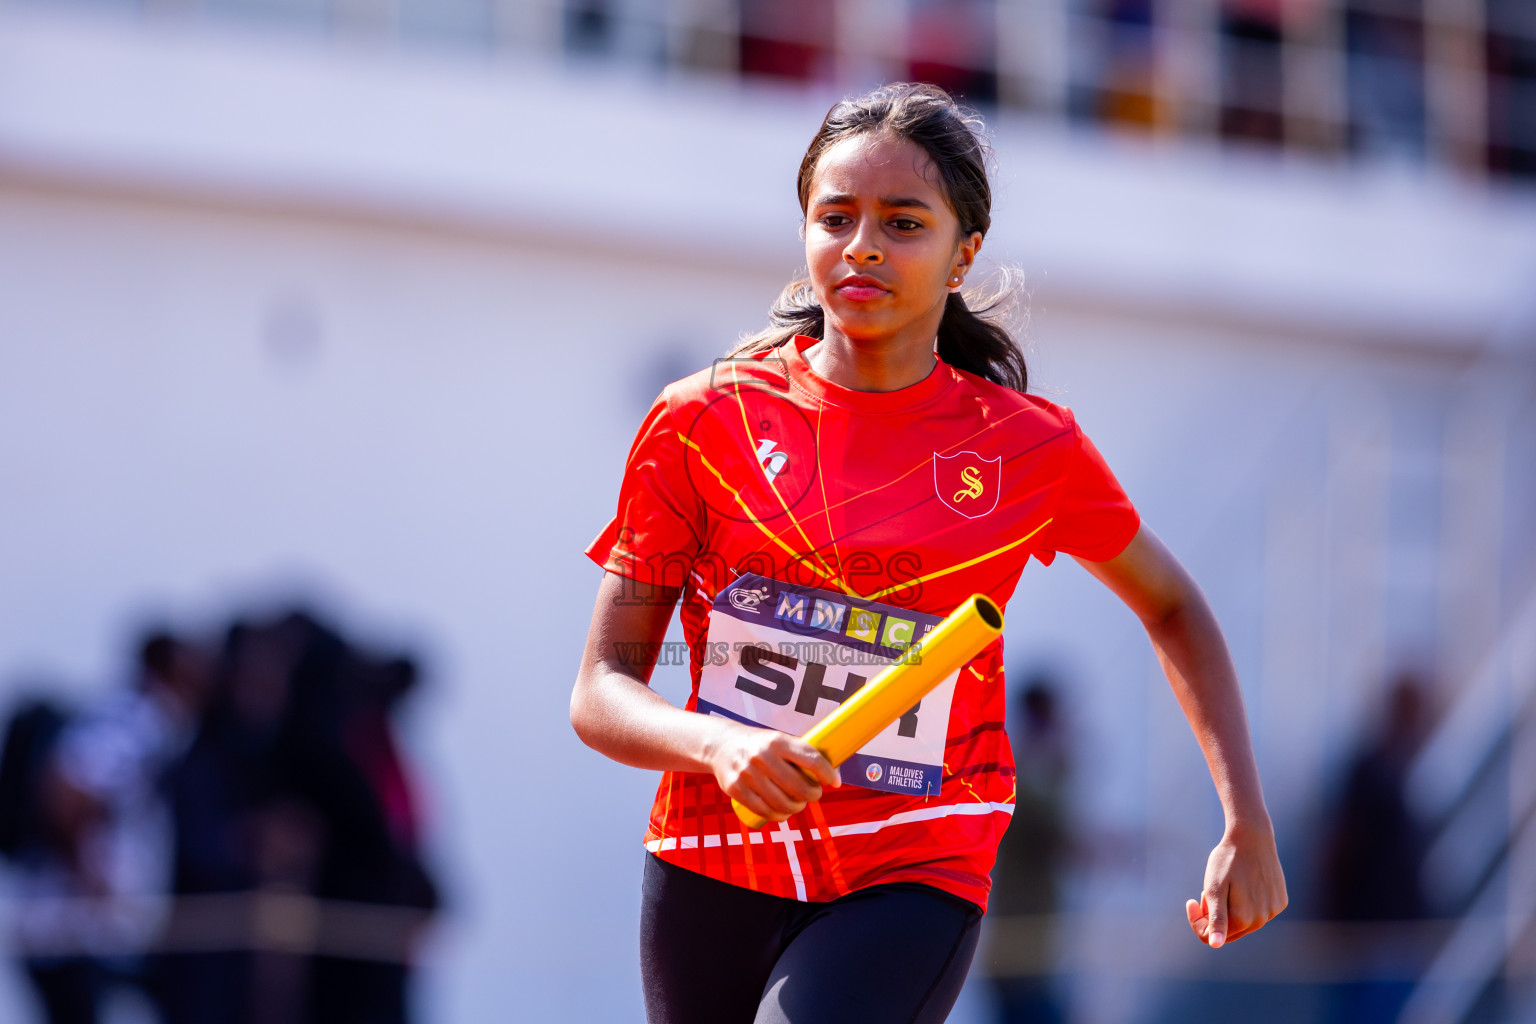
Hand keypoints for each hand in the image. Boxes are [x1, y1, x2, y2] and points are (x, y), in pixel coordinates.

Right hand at [708, 724, 840, 823]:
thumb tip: (838, 779)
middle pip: (799, 787)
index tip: (832, 781)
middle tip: (813, 794)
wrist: (721, 745)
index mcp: (777, 740)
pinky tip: (784, 813)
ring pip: (783, 803)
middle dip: (813, 795)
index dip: (827, 773)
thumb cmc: (761, 745)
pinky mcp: (736, 789)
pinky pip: (765, 811)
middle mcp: (762, 756)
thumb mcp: (780, 740)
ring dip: (797, 808)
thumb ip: (805, 755)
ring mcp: (747, 774)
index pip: (811, 758)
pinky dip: (779, 816)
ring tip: (798, 804)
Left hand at [1185, 819, 1287, 947]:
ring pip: (1244, 920)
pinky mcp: (1280, 901)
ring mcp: (1273, 911)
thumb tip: (1215, 945)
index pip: (1214, 936)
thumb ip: (1216, 919)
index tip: (1192, 900)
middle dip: (1214, 915)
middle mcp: (1262, 920)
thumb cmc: (1227, 860)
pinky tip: (1244, 882)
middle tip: (1208, 891)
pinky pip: (1258, 909)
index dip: (1198, 921)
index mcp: (1243, 919)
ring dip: (1231, 908)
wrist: (1252, 836)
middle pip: (1230, 930)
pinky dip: (1247, 901)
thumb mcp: (1214, 888)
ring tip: (1228, 885)